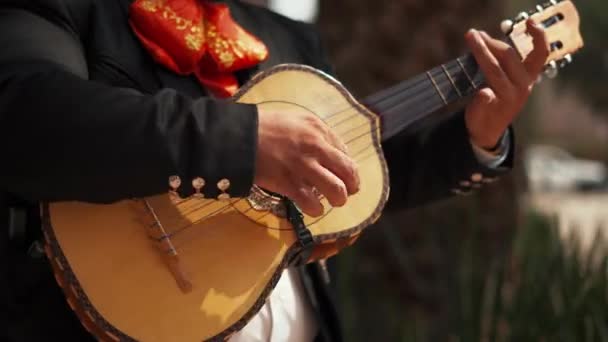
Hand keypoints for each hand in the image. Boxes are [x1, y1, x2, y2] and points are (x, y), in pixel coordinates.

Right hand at [254, 103, 359, 216]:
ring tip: (332, 202)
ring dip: (338, 200)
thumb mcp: (295, 120)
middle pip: (348, 172)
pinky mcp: (289, 183)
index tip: (342, 175)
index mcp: (318, 129)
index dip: (347, 168)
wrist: (238, 136)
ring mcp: (303, 166)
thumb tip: (333, 152)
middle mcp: (315, 146)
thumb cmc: (263, 127)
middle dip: (352, 186)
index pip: (345, 152)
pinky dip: (315, 209)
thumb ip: (315, 134)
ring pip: (337, 190)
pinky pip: (312, 203)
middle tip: (346, 192)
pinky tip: (312, 207)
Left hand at [464, 19, 549, 148]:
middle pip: (508, 57)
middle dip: (490, 42)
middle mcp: (521, 86)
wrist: (487, 131)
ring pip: (494, 70)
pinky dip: (483, 94)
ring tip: (470, 39)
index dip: (539, 36)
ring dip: (481, 52)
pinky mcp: (491, 108)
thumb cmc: (497, 98)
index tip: (530, 23)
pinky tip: (481, 92)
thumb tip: (482, 38)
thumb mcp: (507, 80)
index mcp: (528, 78)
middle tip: (474, 34)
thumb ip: (500, 61)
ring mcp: (506, 98)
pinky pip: (486, 97)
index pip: (540, 54)